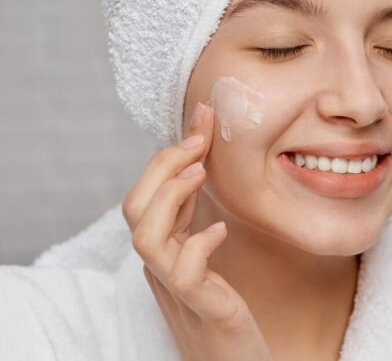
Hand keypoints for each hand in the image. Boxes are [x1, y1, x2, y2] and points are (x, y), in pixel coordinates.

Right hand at [121, 101, 272, 360]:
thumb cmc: (222, 306)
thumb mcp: (205, 251)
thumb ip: (196, 214)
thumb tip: (199, 162)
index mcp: (163, 248)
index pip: (147, 193)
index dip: (170, 154)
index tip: (203, 119)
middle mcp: (161, 265)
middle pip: (135, 207)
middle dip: (163, 164)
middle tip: (198, 139)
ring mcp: (176, 286)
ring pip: (145, 236)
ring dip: (171, 196)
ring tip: (201, 173)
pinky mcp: (202, 306)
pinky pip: (185, 272)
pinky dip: (199, 244)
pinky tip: (220, 231)